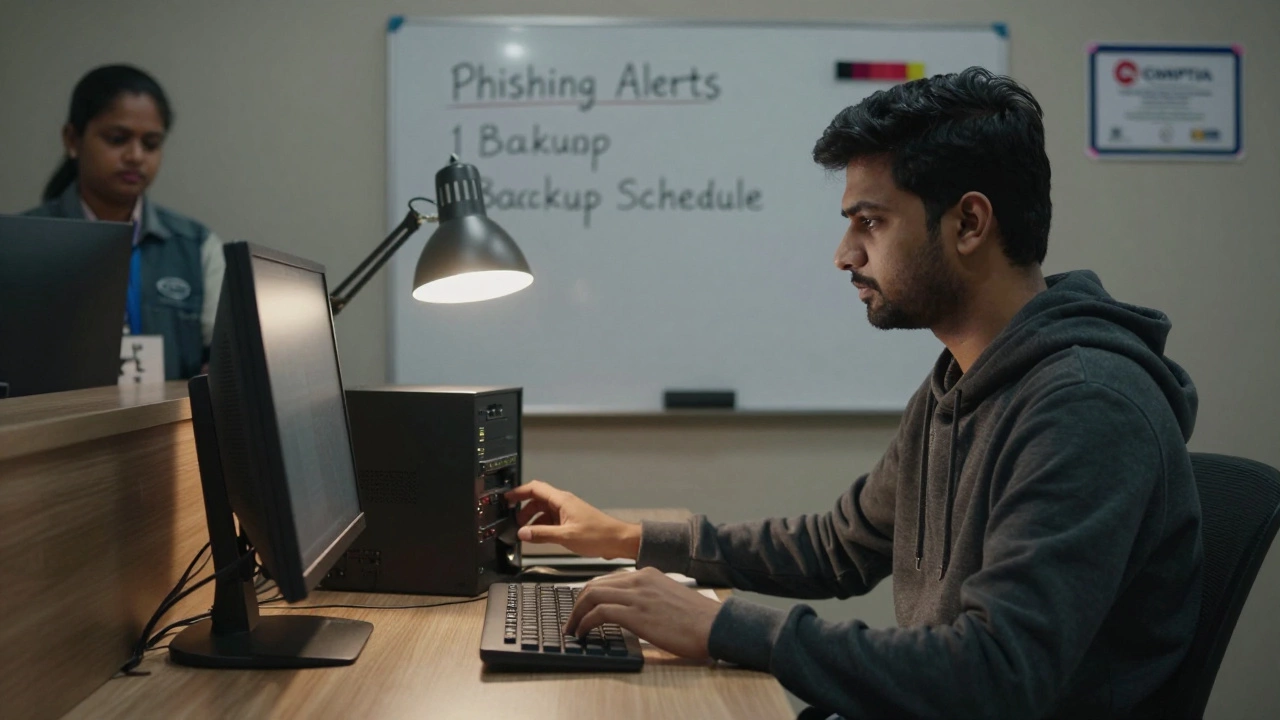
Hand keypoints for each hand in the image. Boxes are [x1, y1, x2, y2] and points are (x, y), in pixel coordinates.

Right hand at [505, 480, 640, 559]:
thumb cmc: (598, 535)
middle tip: (514, 521)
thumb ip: (542, 534)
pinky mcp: (571, 521)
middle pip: (537, 500)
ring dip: (533, 520)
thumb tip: (523, 532)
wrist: (618, 541)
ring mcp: (568, 512)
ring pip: (544, 511)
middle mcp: (564, 503)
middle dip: (524, 509)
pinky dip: (543, 527)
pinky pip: (552, 520)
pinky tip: (539, 537)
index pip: (535, 488)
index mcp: (562, 500)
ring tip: (525, 532)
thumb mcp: (565, 536)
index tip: (507, 498)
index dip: (519, 492)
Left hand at [564, 567, 722, 659]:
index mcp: (648, 574)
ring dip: (576, 613)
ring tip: (572, 628)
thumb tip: (634, 612)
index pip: (609, 579)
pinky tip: (583, 633)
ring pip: (592, 595)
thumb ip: (650, 598)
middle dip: (578, 602)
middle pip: (595, 584)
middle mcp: (640, 579)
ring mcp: (637, 595)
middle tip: (571, 619)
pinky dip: (585, 622)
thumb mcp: (670, 598)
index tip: (583, 607)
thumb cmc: (698, 619)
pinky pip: (598, 612)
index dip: (591, 594)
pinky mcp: (634, 613)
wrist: (714, 625)